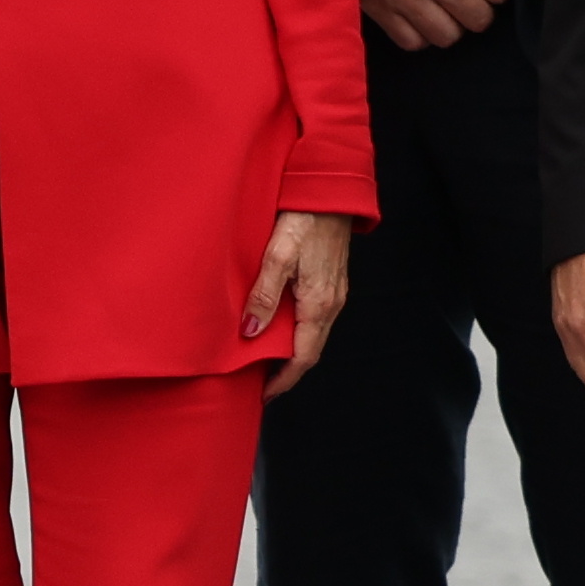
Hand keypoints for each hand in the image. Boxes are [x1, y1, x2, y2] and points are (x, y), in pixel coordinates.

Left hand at [242, 208, 356, 390]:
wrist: (331, 190)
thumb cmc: (304, 218)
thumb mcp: (277, 256)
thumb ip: (263, 295)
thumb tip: (249, 332)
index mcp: (319, 304)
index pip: (303, 358)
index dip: (283, 380)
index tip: (263, 395)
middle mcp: (332, 303)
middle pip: (310, 350)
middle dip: (286, 370)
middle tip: (259, 382)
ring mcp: (335, 292)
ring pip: (313, 333)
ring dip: (291, 350)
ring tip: (265, 357)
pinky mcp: (331, 280)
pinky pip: (315, 316)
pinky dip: (297, 330)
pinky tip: (279, 324)